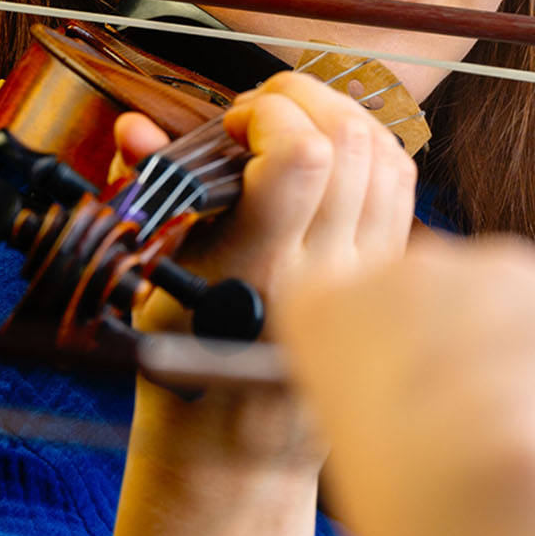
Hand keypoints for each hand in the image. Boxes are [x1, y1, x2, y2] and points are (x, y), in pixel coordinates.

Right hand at [111, 70, 419, 469]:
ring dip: (339, 115)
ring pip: (386, 157)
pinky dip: (369, 148)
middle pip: (351, 142)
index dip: (269, 114)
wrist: (238, 437)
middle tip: (260, 111)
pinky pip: (400, 186)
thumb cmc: (190, 354)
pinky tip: (330, 150)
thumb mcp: (157, 274)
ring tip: (294, 121)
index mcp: (262, 269)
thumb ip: (149, 186)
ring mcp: (369, 273)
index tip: (232, 125)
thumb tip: (135, 128)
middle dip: (304, 98)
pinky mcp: (390, 274)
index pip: (302, 159)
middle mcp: (326, 270)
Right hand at [279, 233, 534, 535]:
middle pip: (465, 302)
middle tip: (509, 443)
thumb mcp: (365, 462)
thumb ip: (397, 422)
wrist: (473, 500)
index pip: (363, 309)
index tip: (424, 412)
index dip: (403, 361)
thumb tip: (466, 441)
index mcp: (329, 305)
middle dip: (492, 359)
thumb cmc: (409, 512)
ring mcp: (507, 270)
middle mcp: (417, 266)